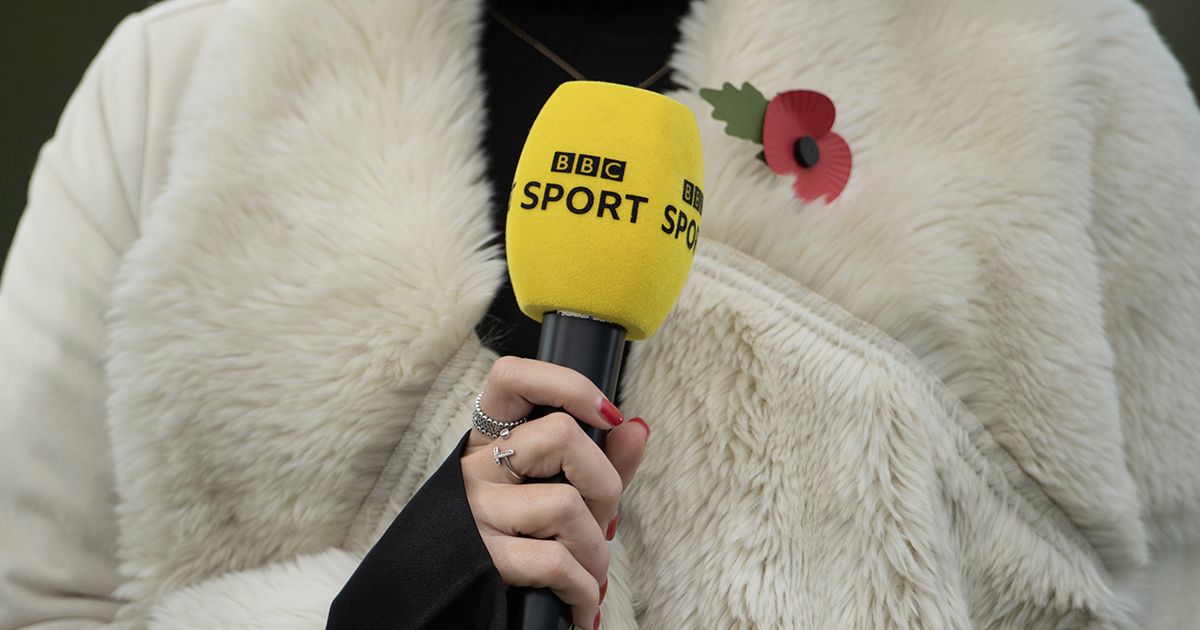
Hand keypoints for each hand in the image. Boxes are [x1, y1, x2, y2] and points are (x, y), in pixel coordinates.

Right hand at [462, 356, 649, 629]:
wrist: (457, 606)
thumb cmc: (523, 542)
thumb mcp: (562, 494)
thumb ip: (603, 461)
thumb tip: (637, 427)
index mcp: (491, 439)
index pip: (512, 376)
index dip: (569, 385)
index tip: (607, 416)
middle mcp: (476, 466)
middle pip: (562, 435)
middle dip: (606, 486)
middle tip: (602, 521)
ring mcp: (476, 510)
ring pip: (567, 504)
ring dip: (596, 552)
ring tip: (589, 572)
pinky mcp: (483, 558)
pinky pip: (556, 562)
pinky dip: (583, 590)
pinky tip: (580, 604)